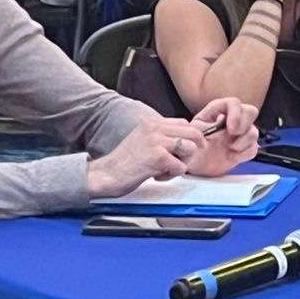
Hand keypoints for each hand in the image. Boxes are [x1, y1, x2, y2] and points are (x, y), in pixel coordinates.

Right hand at [87, 116, 208, 197]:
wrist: (106, 175)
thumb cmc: (125, 162)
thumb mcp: (143, 139)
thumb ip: (161, 136)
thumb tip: (186, 140)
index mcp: (152, 122)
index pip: (185, 123)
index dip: (192, 137)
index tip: (189, 150)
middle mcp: (155, 128)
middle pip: (193, 133)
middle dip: (192, 150)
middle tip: (181, 162)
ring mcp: (157, 141)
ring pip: (190, 149)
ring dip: (182, 163)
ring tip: (166, 169)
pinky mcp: (158, 157)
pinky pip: (181, 167)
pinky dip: (172, 175)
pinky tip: (157, 176)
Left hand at [183, 98, 261, 175]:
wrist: (191, 164)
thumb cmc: (189, 146)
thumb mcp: (189, 135)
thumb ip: (199, 130)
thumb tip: (213, 131)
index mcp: (216, 112)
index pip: (233, 103)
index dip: (235, 113)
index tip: (230, 128)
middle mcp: (230, 120)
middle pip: (250, 111)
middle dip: (244, 124)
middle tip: (233, 134)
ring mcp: (239, 135)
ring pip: (254, 131)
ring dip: (245, 141)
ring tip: (231, 148)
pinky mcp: (243, 149)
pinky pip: (253, 148)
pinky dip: (245, 153)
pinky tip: (232, 157)